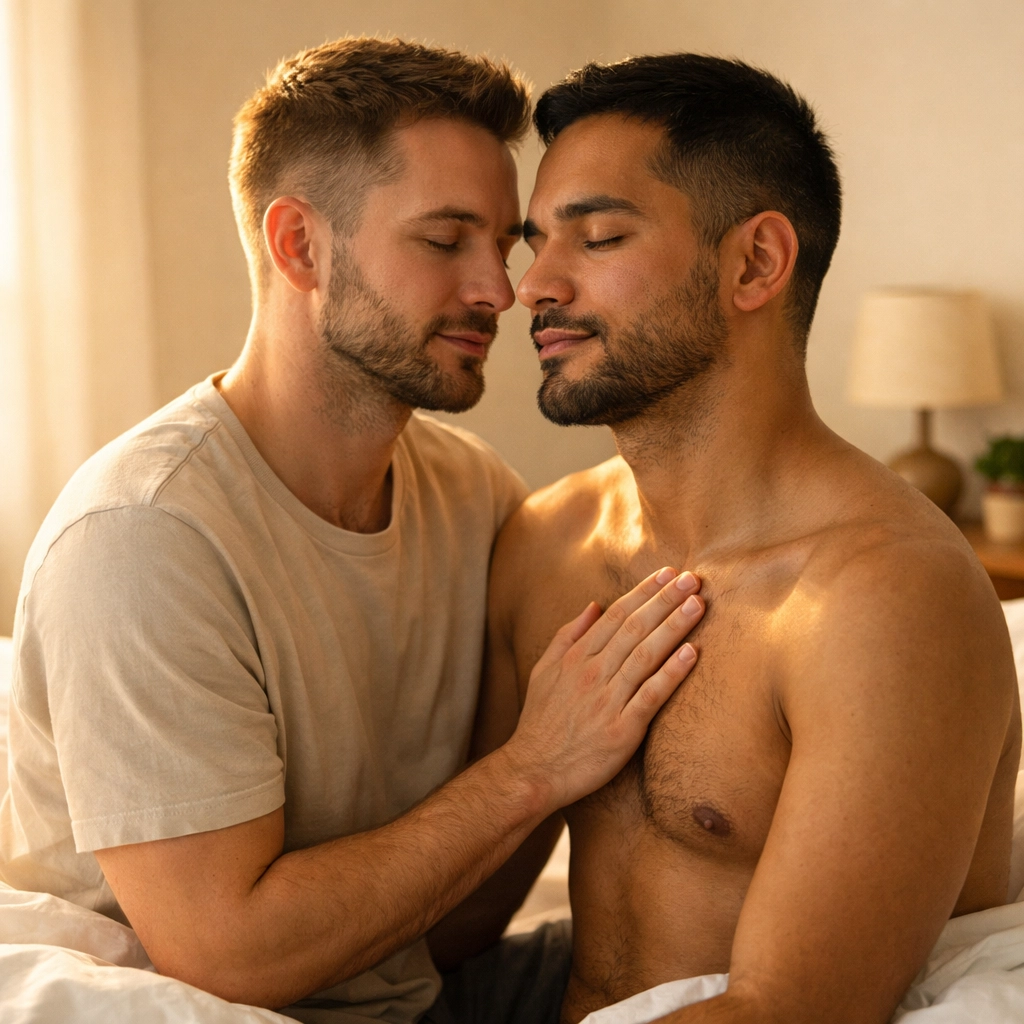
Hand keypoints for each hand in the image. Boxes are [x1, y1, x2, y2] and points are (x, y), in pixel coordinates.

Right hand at [504, 568, 702, 809]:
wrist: (533, 770)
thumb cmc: (540, 723)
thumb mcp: (543, 671)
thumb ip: (568, 636)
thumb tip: (593, 605)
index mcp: (576, 657)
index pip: (616, 615)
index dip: (644, 592)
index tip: (668, 573)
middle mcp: (593, 673)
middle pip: (635, 627)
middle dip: (665, 599)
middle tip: (692, 578)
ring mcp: (608, 700)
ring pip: (646, 654)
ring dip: (674, 626)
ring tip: (698, 604)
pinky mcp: (621, 729)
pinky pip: (651, 695)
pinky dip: (671, 673)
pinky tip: (692, 653)